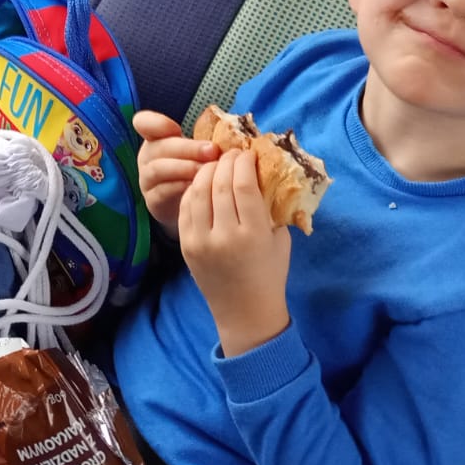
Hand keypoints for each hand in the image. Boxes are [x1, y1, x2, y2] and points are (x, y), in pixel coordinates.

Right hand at [134, 110, 218, 240]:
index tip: (176, 128)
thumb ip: (205, 140)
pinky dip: (181, 188)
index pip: (144, 122)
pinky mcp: (152, 200)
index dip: (156, 123)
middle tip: (213, 151)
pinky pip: (163, 192)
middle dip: (188, 148)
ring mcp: (147, 179)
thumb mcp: (199, 151)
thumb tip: (233, 132)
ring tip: (208, 170)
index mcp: (156, 138)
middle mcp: (147, 157)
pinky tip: (200, 187)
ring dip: (185, 168)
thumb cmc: (198, 169)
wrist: (192, 205)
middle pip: (160, 147)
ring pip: (159, 169)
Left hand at [179, 150, 291, 356]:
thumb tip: (261, 171)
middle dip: (225, 162)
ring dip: (206, 172)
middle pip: (219, 184)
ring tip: (216, 164)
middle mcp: (224, 236)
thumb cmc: (269, 273)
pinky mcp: (187, 245)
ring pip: (198, 192)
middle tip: (231, 153)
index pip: (243, 184)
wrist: (245, 312)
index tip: (247, 153)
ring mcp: (201, 241)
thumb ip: (270, 206)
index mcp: (253, 234)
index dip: (243, 162)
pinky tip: (202, 183)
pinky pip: (186, 208)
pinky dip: (193, 190)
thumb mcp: (279, 238)